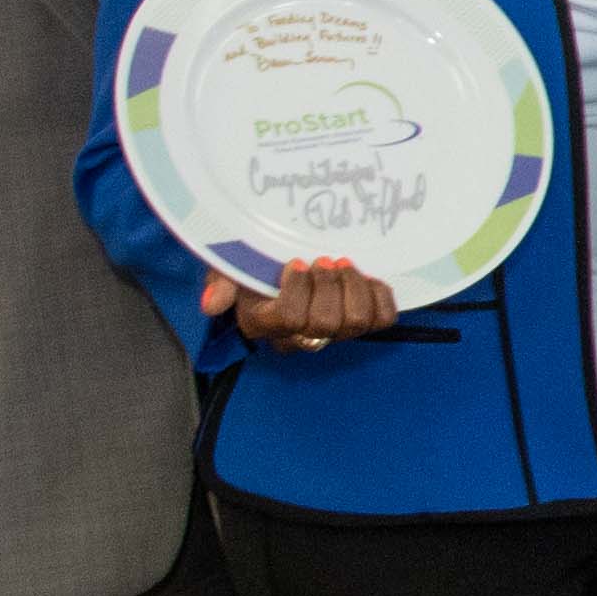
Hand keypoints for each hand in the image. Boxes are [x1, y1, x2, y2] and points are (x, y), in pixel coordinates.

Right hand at [209, 257, 396, 349]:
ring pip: (357, 323)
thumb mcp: (229, 268)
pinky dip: (380, 295)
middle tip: (325, 260)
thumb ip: (220, 283)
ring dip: (354, 287)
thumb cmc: (254, 266)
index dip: (298, 289)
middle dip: (328, 286)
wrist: (283, 260)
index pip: (290, 319)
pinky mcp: (363, 323)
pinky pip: (384, 319)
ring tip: (343, 265)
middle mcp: (299, 336)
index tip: (297, 262)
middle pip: (326, 324)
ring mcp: (334, 333)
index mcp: (264, 324)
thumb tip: (212, 305)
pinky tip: (366, 278)